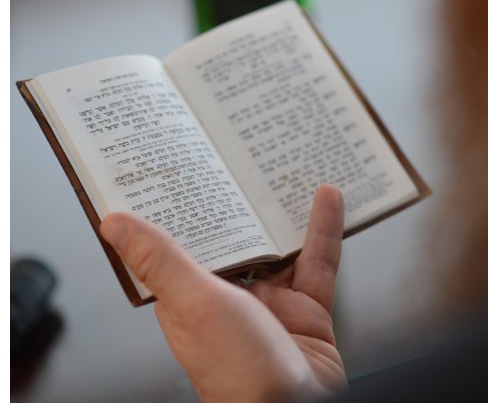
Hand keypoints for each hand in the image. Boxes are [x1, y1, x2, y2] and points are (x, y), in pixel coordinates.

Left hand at [99, 185, 346, 401]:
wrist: (298, 410)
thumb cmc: (238, 373)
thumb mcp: (194, 305)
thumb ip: (160, 261)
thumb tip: (112, 223)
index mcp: (190, 299)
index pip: (180, 242)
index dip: (181, 203)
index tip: (180, 161)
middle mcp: (229, 299)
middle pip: (237, 237)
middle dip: (240, 199)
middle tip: (239, 147)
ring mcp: (271, 304)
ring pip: (279, 246)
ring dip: (285, 210)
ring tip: (288, 166)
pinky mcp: (308, 310)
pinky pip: (318, 262)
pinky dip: (324, 230)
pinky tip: (328, 198)